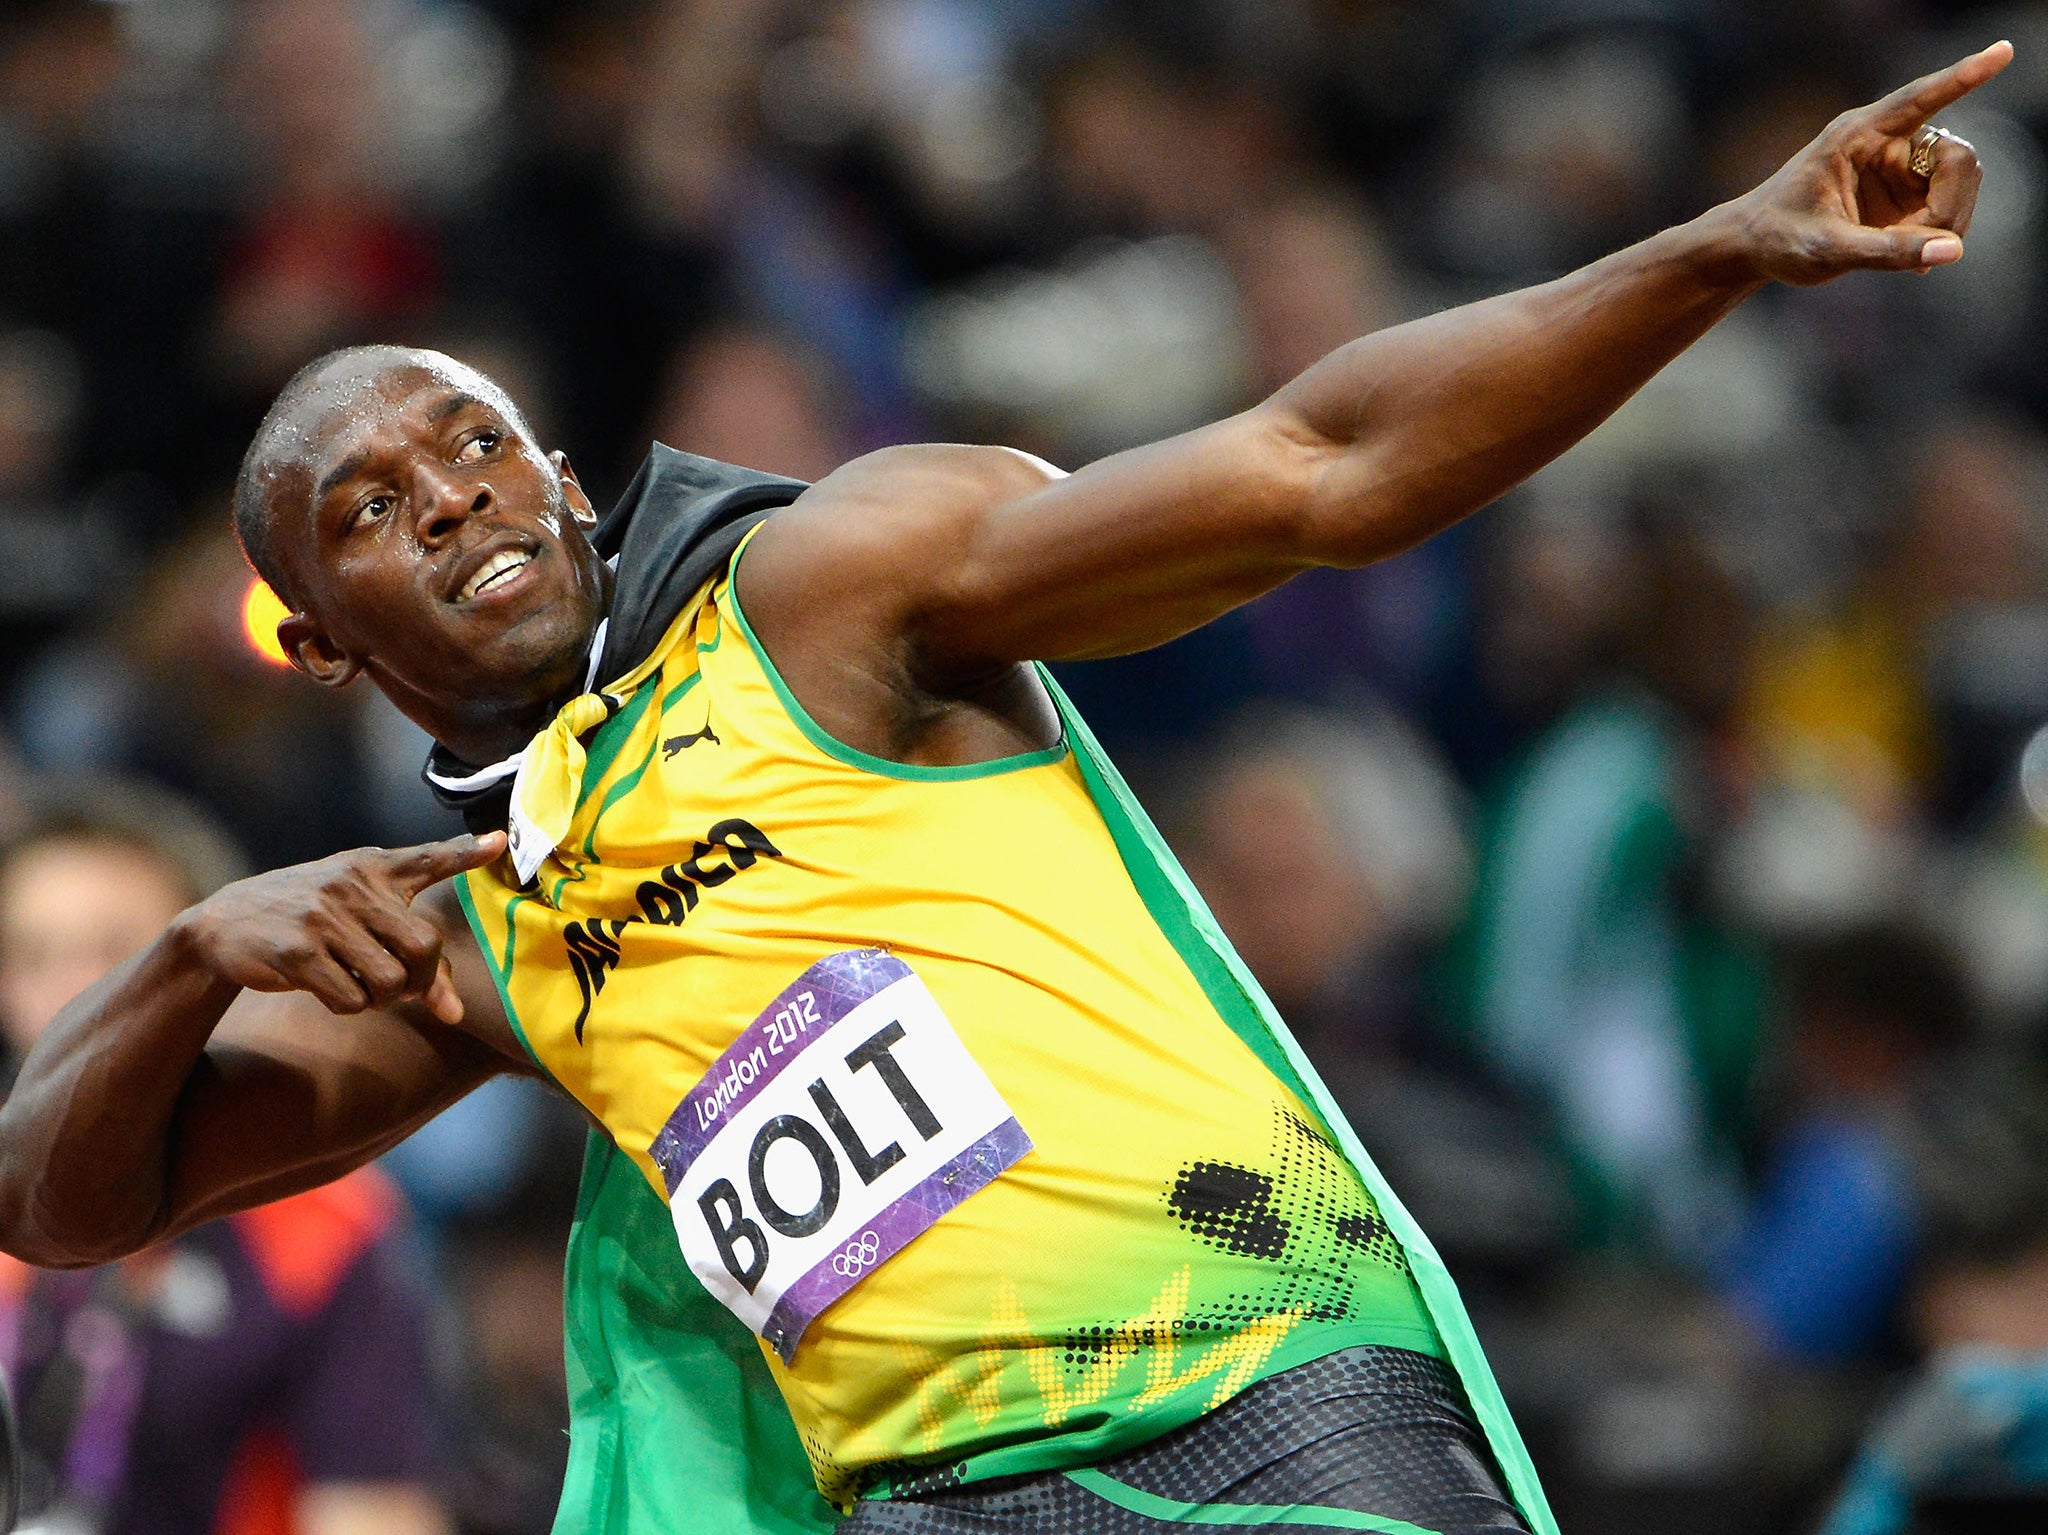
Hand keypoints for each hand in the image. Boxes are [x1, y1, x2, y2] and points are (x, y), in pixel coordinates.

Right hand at [178, 832, 505, 1024]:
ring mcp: (323, 917)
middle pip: (425, 947)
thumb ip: (410, 950)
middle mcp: (351, 885)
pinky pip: (352, 999)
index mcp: (369, 867)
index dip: (463, 855)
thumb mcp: (355, 914)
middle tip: (397, 984)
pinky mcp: (298, 952)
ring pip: (391, 980)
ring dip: (382, 997)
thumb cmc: (306, 920)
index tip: (498, 844)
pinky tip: (330, 990)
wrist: (222, 925)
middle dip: (420, 979)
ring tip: (359, 985)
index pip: (425, 859)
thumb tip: (455, 1014)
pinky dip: (350, 1005)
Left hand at [1728, 40, 2011, 284]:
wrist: (1754, 248)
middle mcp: (1886, 142)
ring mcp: (1901, 166)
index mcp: (1858, 135)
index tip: (2003, 52)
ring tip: (1908, 258)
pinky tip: (1916, 261)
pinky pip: (1948, 207)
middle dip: (1951, 206)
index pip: (1920, 98)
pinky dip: (1940, 235)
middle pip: (1957, 158)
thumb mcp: (1826, 250)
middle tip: (1922, 246)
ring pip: (1960, 183)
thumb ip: (1887, 250)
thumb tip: (1952, 250)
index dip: (1965, 77)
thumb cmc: (1779, 239)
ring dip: (1946, 223)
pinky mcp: (1907, 192)